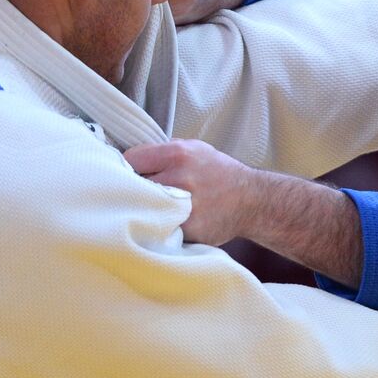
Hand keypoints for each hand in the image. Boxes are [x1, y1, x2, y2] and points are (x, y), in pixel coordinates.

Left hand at [124, 139, 256, 244]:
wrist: (252, 199)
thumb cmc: (218, 172)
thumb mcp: (195, 148)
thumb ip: (164, 151)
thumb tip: (132, 158)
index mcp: (178, 153)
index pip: (130, 159)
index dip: (126, 168)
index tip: (127, 175)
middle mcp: (180, 177)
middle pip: (133, 185)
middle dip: (131, 190)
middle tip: (134, 195)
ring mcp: (184, 205)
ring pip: (144, 209)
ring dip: (142, 210)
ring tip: (149, 210)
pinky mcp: (189, 228)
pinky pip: (160, 228)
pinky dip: (158, 227)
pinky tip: (164, 224)